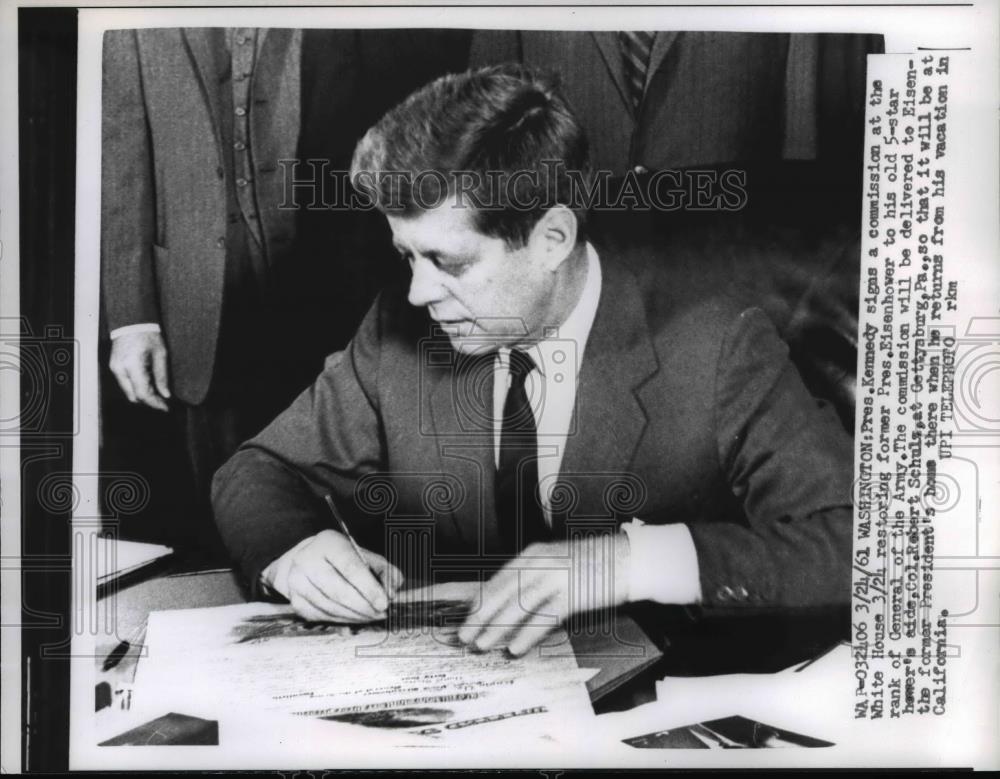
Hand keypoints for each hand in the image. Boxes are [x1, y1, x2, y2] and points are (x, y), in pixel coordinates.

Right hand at [109, 330, 170, 410]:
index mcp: (133, 366)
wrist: (131, 321)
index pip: (143, 393)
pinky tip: (147, 383)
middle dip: (149, 401)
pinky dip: (136, 387)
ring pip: (128, 392)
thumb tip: (165, 394)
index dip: (155, 403)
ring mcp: (115, 368)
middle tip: (163, 401)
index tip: (165, 407)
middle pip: (134, 396)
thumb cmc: (148, 334)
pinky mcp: (114, 366)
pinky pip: (125, 384)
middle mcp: (121, 369)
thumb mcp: (161, 355)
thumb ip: (162, 376)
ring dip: (142, 394)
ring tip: (157, 392)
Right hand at [266, 530, 404, 622]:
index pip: (350, 567)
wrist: (306, 561)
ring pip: (331, 607)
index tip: (385, 602)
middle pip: (338, 591)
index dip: (369, 587)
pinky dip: (342, 620)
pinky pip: (322, 616)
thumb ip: (383, 570)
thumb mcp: (363, 555)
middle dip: (364, 607)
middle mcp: (307, 560)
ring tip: (372, 616)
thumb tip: (392, 590)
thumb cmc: (341, 558)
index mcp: (328, 543)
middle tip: (382, 613)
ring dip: (355, 616)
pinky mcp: (296, 601)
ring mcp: (297, 582)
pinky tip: (355, 618)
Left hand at [457, 533, 630, 655]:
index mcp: (533, 555)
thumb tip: (507, 604)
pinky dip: (528, 634)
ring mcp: (556, 577)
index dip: (479, 602)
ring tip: (482, 645)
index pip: (498, 580)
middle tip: (464, 636)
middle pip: (501, 593)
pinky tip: (516, 648)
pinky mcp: (573, 594)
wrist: (628, 559)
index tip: (465, 618)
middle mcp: (540, 563)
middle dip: (480, 617)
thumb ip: (532, 578)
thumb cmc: (592, 564)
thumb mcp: (555, 563)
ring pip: (518, 605)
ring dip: (497, 628)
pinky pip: (544, 618)